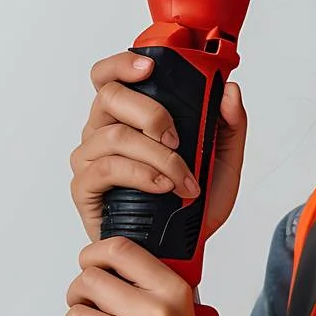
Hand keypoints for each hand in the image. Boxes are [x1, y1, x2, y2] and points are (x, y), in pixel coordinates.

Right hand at [68, 50, 247, 242]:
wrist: (184, 251)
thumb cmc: (194, 205)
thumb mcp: (223, 161)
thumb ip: (230, 124)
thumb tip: (230, 90)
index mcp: (127, 116)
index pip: (110, 76)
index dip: (122, 64)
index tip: (150, 68)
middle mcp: (102, 131)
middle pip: (109, 96)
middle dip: (150, 113)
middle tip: (176, 138)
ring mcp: (90, 159)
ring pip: (113, 135)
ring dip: (156, 155)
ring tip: (181, 177)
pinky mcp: (85, 188)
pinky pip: (106, 168)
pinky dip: (140, 174)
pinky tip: (162, 186)